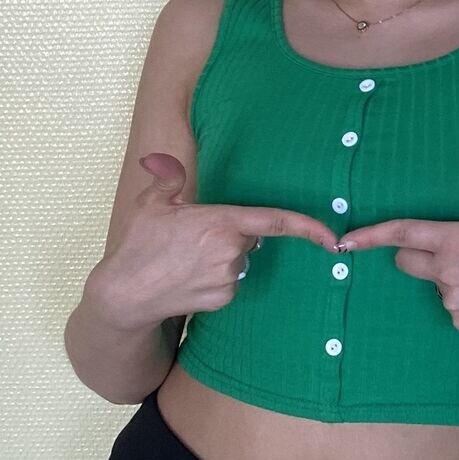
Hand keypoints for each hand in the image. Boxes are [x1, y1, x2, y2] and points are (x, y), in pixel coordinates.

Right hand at [89, 152, 339, 330]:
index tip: (333, 236)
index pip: (276, 220)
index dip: (309, 227)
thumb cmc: (138, 246)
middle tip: (197, 236)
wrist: (125, 295)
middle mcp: (231, 251)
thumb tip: (158, 160)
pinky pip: (232, 283)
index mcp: (220, 222)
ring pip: (241, 260)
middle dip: (233, 233)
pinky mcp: (224, 299)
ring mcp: (229, 278)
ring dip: (224, 256)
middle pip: (251, 237)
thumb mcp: (151, 204)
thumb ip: (167, 178)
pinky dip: (218, 278)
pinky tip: (190, 276)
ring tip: (187, 257)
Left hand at [332, 146, 458, 353]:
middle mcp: (447, 274)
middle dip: (414, 250)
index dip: (369, 235)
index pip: (402, 234)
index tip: (344, 239)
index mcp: (456, 243)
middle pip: (407, 260)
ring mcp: (453, 302)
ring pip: (434, 283)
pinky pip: (453, 305)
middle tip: (450, 243)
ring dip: (447, 274)